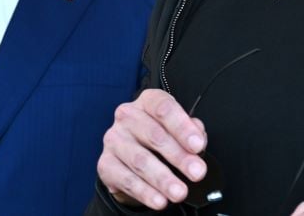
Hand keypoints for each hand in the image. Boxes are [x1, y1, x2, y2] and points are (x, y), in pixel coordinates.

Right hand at [97, 89, 208, 209]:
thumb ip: (192, 130)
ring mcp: (114, 140)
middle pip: (154, 135)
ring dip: (163, 179)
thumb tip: (198, 137)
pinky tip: (160, 200)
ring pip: (141, 160)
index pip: (164, 107)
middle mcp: (127, 116)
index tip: (198, 145)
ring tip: (180, 192)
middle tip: (197, 173)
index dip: (182, 126)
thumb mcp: (179, 129)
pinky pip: (127, 180)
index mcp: (147, 102)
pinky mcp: (105, 164)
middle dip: (179, 157)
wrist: (131, 158)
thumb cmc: (160, 138)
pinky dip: (145, 192)